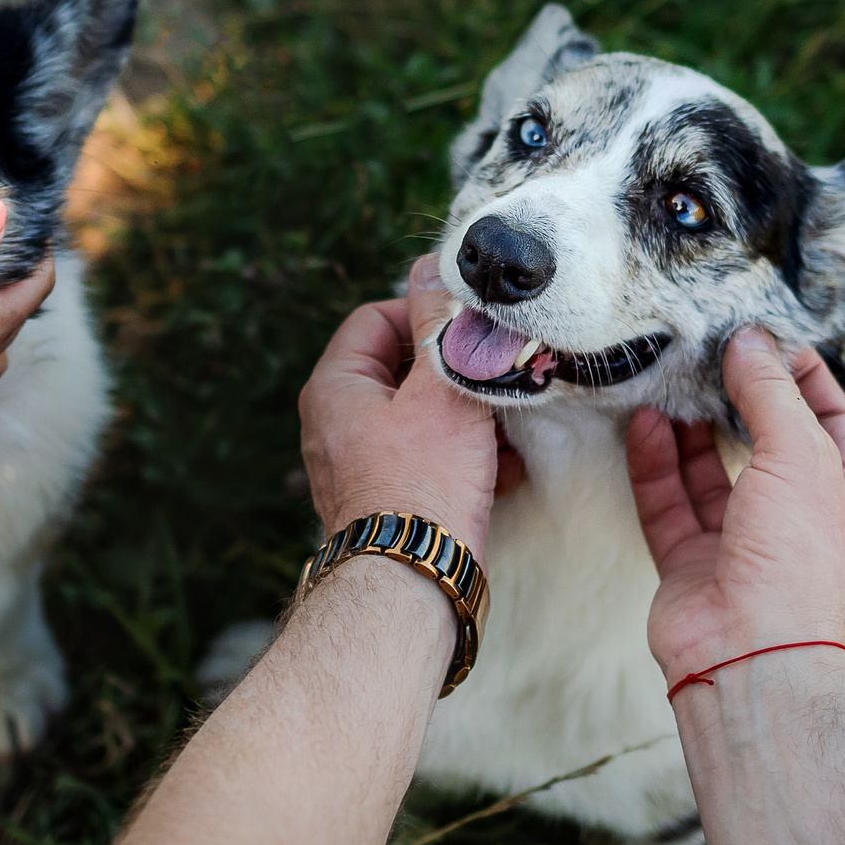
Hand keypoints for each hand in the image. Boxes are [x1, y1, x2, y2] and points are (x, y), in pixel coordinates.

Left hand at [299, 254, 501, 556]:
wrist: (414, 580)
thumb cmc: (423, 481)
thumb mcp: (441, 386)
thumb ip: (438, 321)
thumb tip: (433, 264)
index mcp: (334, 387)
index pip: (373, 318)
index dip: (423, 312)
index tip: (469, 325)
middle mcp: (333, 425)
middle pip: (400, 369)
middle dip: (455, 371)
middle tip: (497, 374)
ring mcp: (356, 466)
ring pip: (419, 418)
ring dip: (467, 416)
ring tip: (510, 424)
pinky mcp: (384, 501)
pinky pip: (424, 460)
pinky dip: (463, 456)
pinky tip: (507, 467)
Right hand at [628, 326, 844, 690]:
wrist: (752, 655)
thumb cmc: (798, 563)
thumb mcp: (799, 457)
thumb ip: (771, 394)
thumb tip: (750, 341)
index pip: (830, 422)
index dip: (804, 377)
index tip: (768, 338)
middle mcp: (795, 520)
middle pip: (764, 444)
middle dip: (737, 399)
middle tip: (708, 353)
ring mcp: (740, 544)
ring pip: (710, 474)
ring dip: (689, 430)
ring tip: (669, 382)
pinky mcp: (690, 564)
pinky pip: (668, 504)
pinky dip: (654, 465)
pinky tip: (643, 425)